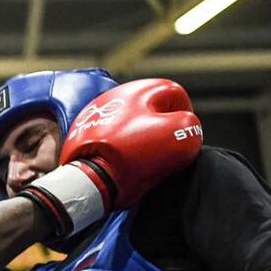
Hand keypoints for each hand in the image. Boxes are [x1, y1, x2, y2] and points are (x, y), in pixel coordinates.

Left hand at [20, 78, 202, 237]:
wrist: (88, 180)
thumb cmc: (135, 156)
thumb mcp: (181, 138)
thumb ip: (190, 124)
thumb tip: (182, 126)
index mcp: (138, 90)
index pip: (175, 94)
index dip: (184, 115)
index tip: (180, 136)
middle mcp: (113, 95)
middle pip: (149, 108)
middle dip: (159, 127)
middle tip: (160, 149)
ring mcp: (93, 114)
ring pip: (128, 122)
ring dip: (138, 137)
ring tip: (139, 159)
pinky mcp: (81, 133)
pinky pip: (109, 136)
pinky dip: (117, 146)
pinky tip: (119, 160)